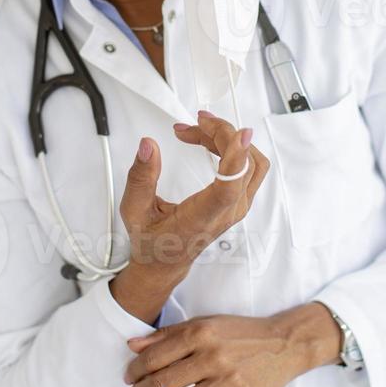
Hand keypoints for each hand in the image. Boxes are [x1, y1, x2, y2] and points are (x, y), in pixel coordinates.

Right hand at [119, 112, 269, 281]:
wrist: (165, 262)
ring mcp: (238, 206)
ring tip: (199, 129)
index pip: (228, 189)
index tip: (241, 135)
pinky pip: (248, 166)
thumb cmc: (152, 241)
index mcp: (200, 218)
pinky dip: (232, 147)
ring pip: (251, 162)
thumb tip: (148, 146)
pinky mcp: (240, 200)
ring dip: (228, 139)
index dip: (237, 159)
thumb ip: (140, 178)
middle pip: (244, 164)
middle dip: (220, 134)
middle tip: (192, 124)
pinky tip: (208, 139)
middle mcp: (226, 213)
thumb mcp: (134, 211)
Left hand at [122, 304, 341, 386]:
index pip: (156, 355)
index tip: (129, 376)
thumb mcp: (204, 323)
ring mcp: (228, 382)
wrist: (282, 344)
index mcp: (201, 332)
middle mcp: (213, 356)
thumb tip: (133, 345)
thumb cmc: (240, 333)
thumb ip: (168, 335)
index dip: (136, 370)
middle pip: (164, 383)